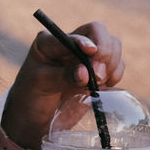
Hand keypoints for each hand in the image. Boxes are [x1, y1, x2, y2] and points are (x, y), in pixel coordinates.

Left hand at [2, 20, 124, 149]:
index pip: (76, 33)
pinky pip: (117, 65)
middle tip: (98, 76)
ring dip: (111, 64)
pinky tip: (102, 87)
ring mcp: (87, 56)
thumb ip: (62, 76)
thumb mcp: (40, 84)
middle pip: (100, 32)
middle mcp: (71, 44)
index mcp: (51, 41)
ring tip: (97, 83)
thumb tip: (86, 73)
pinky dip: (116, 75)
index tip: (91, 53)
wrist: (35, 117)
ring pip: (113, 46)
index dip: (87, 41)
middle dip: (105, 53)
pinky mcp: (98, 71)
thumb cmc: (31, 96)